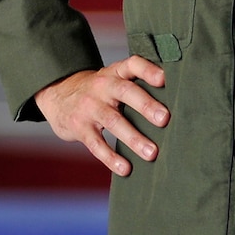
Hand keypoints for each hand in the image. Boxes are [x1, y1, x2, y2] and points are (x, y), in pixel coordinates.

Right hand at [31, 56, 168, 176]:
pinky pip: (96, 143)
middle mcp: (102, 86)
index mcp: (114, 73)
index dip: (148, 70)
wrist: (57, 95)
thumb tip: (178, 103)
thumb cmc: (99, 92)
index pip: (132, 65)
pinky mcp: (79, 126)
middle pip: (125, 92)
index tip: (164, 79)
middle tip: (164, 119)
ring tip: (152, 153)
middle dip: (146, 105)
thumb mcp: (113, 80)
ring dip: (133, 138)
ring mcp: (89, 106)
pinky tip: (125, 168)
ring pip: (113, 120)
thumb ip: (136, 86)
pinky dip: (110, 157)